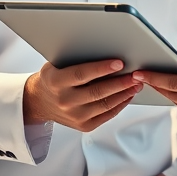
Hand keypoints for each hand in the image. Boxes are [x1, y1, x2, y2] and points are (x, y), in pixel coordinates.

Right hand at [23, 59, 139, 131]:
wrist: (39, 102)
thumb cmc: (53, 77)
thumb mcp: (56, 64)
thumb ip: (76, 59)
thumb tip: (105, 49)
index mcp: (55, 82)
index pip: (81, 74)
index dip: (101, 68)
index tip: (119, 63)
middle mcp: (64, 101)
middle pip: (97, 92)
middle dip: (120, 83)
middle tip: (135, 74)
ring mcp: (74, 116)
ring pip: (105, 104)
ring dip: (124, 94)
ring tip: (136, 84)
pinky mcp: (84, 126)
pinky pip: (107, 114)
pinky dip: (120, 104)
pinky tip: (128, 95)